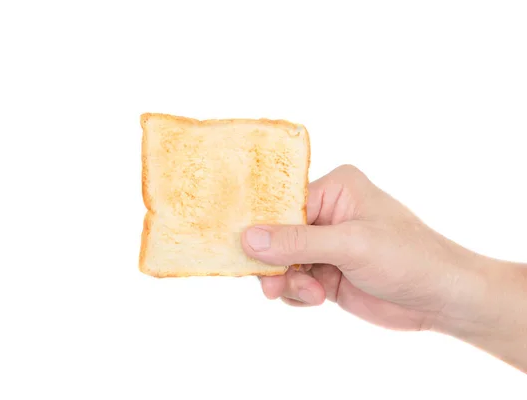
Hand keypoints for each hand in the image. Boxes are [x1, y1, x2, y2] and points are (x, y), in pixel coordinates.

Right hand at [241, 165, 476, 330]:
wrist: (441, 298)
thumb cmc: (408, 257)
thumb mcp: (351, 245)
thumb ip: (298, 242)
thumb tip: (249, 239)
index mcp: (335, 189)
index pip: (283, 204)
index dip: (262, 228)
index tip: (243, 251)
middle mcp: (326, 212)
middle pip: (276, 234)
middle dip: (275, 262)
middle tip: (273, 286)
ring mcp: (325, 244)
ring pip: (282, 262)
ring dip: (289, 281)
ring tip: (312, 293)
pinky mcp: (327, 272)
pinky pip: (294, 281)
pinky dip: (298, 293)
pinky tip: (318, 298)